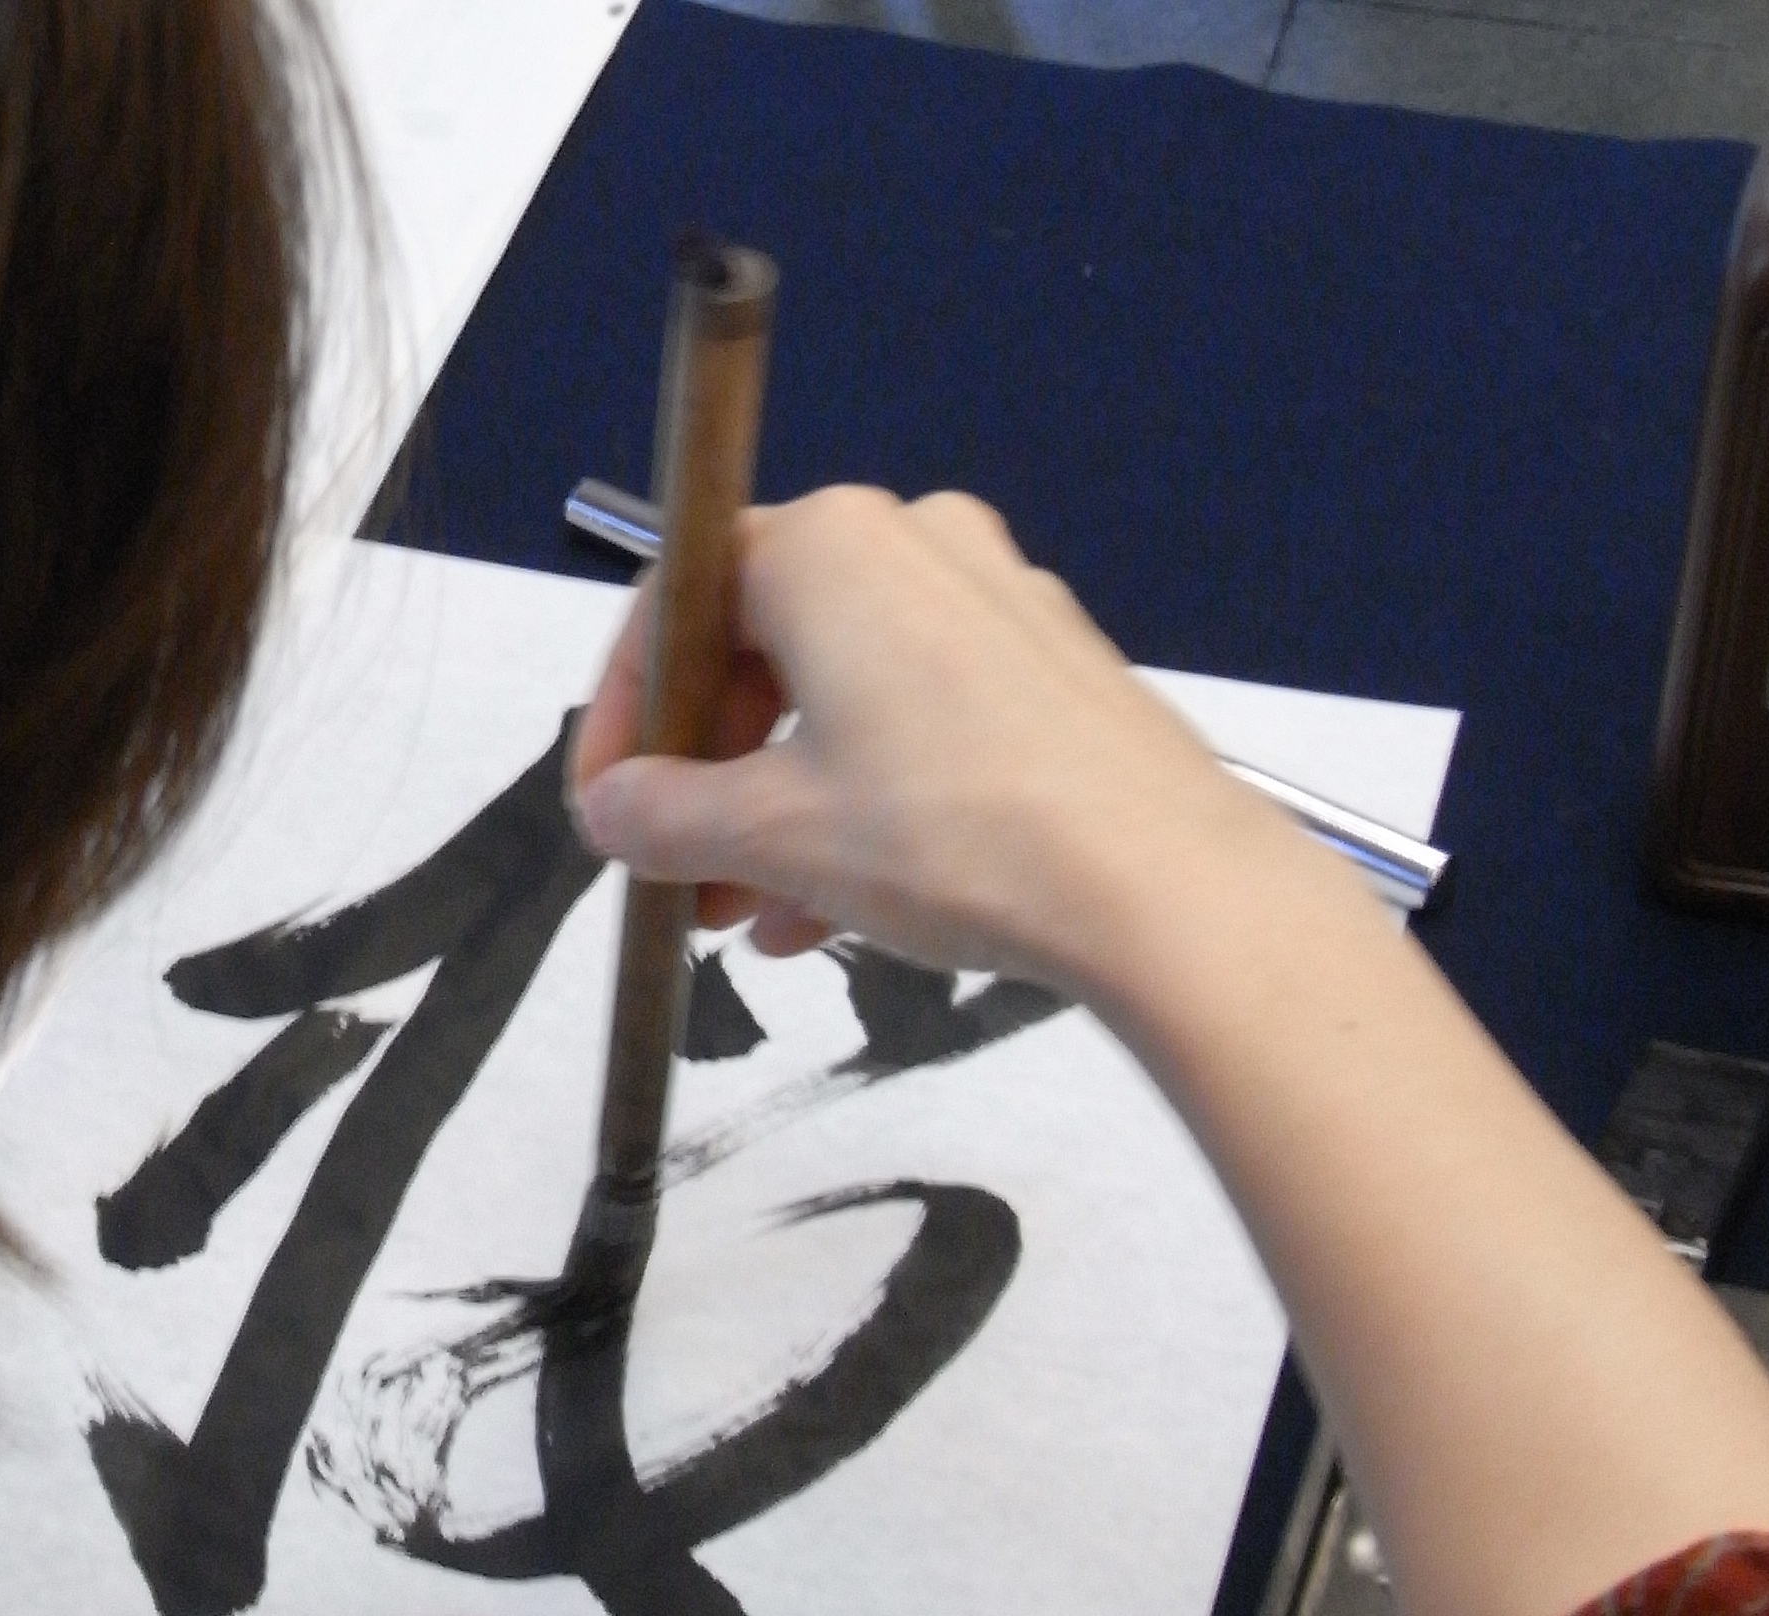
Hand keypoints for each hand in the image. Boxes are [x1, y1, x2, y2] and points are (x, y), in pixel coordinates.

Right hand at [568, 487, 1298, 998]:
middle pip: (759, 650)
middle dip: (708, 776)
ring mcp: (996, 599)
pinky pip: (918, 719)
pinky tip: (845, 908)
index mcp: (826, 546)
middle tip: (681, 878)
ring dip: (780, 808)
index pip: (674, 605)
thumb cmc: (950, 834)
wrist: (1164, 886)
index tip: (604, 810)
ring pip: (840, 697)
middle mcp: (912, 541)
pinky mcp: (1054, 668)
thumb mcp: (772, 835)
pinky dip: (864, 799)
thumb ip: (665, 817)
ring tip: (759, 919)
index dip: (622, 717)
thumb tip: (608, 809)